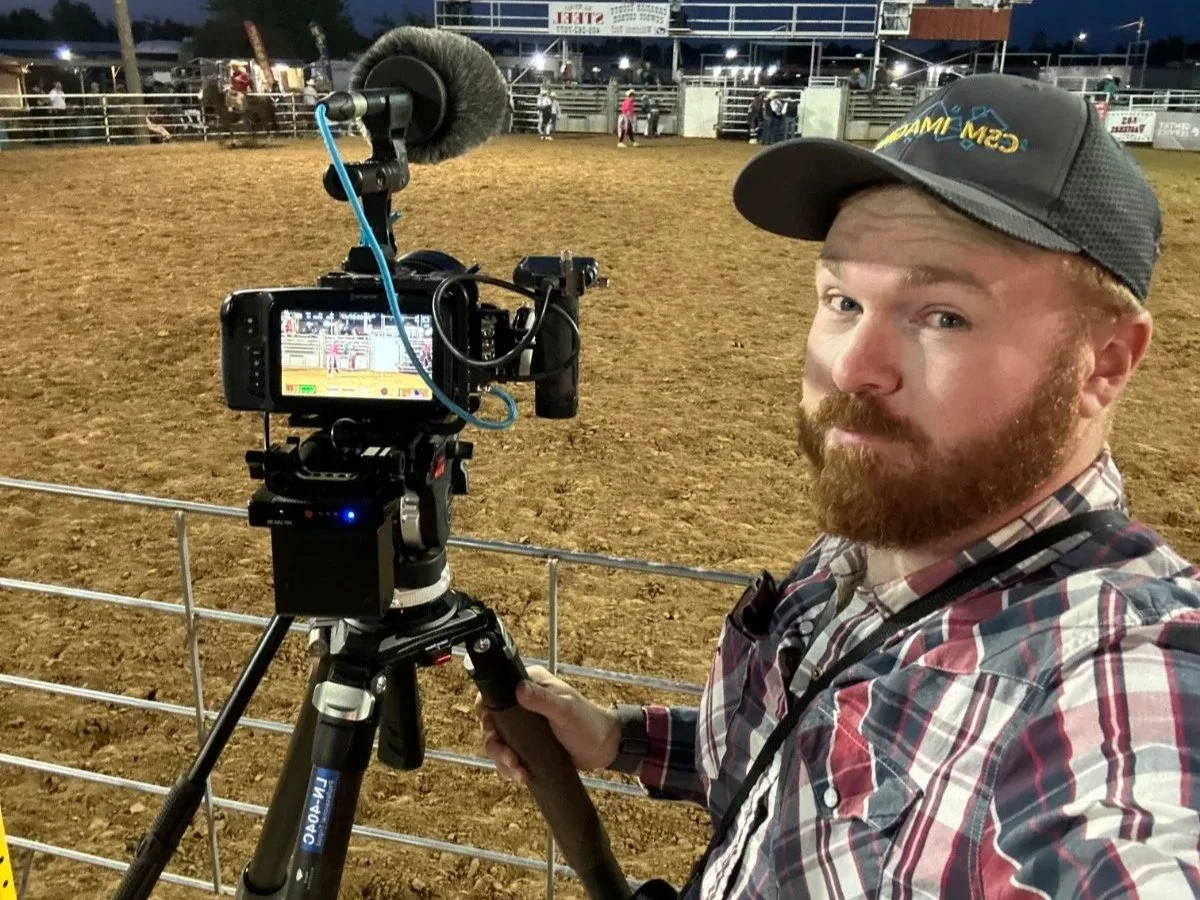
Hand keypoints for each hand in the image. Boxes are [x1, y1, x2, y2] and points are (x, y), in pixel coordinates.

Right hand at [475, 665, 620, 782]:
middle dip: (495, 743)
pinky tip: (521, 775)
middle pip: (491, 722)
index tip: (491, 729)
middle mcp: (521, 703)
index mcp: (529, 685)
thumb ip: (543, 700)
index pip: (494, 693)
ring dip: (502, 759)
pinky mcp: (526, 745)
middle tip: (509, 757)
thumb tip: (518, 689)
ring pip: (497, 742)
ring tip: (517, 770)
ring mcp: (522, 726)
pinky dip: (509, 768)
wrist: (603, 748)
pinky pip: (507, 757)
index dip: (485, 711)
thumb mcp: (566, 710)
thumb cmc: (588, 722)